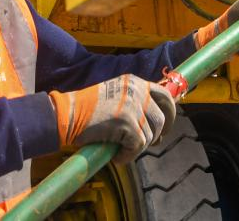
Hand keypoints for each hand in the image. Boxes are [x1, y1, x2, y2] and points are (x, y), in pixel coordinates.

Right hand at [48, 74, 176, 163]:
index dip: (170, 112)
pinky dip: (128, 156)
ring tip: (122, 149)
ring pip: (151, 135)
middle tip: (152, 142)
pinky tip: (117, 156)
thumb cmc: (86, 110)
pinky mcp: (128, 123)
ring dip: (139, 147)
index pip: (165, 94)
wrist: (67, 114)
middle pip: (162, 117)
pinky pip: (138, 146)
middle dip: (160, 133)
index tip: (167, 125)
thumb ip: (134, 102)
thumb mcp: (116, 96)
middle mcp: (137, 90)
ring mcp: (134, 106)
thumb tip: (154, 123)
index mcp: (134, 82)